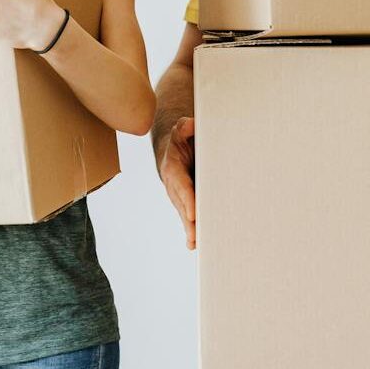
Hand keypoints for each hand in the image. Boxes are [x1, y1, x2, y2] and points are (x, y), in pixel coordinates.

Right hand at [157, 116, 196, 248]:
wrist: (174, 150)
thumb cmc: (183, 139)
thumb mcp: (182, 130)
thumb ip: (185, 127)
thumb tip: (191, 124)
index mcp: (173, 168)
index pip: (181, 185)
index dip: (187, 199)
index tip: (194, 212)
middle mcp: (173, 185)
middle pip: (182, 205)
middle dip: (188, 220)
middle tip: (196, 234)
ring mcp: (178, 195)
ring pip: (184, 214)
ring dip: (189, 229)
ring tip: (195, 243)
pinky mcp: (185, 201)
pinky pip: (187, 216)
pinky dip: (190, 230)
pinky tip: (193, 244)